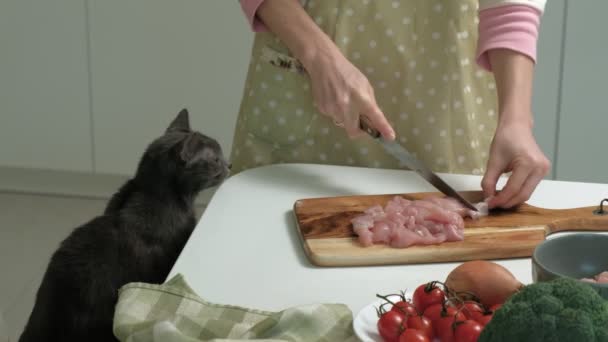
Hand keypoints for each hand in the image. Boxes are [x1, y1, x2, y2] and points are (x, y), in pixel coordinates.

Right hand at [254, 0, 394, 139]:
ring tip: (342, 100)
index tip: (390, 137)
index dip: (383, 128)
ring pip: (342, 123)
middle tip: (359, 122)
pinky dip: (335, 111)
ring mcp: (333, 109)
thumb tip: (372, 119)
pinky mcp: (322, 109)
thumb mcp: (364, 84)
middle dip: (357, 130)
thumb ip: (369, 102)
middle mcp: (346, 106)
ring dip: (345, 117)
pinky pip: (332, 116)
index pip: (375, 116)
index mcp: (361, 98)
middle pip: (353, 131)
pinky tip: (333, 97)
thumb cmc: (348, 73)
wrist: (324, 64)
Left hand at [481, 119, 550, 208]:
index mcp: (528, 163)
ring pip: (527, 193)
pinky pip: (530, 187)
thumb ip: (489, 182)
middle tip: (493, 205)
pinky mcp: (543, 171)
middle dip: (507, 202)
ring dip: (513, 199)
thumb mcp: (493, 161)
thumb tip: (488, 198)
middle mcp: (540, 168)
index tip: (489, 204)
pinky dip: (518, 192)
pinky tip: (507, 193)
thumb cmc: (505, 139)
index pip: (513, 189)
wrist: (517, 126)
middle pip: (523, 194)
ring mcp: (544, 170)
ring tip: (498, 199)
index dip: (500, 199)